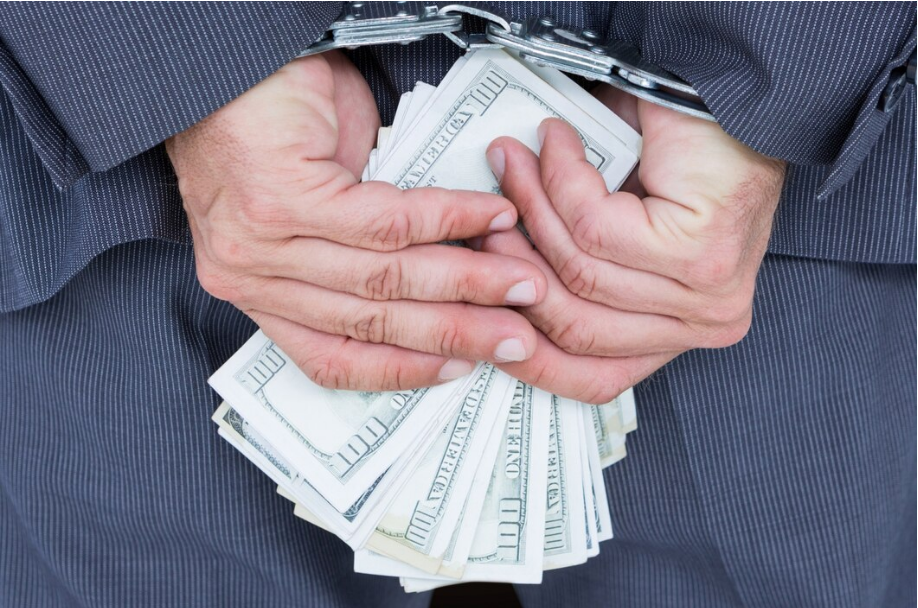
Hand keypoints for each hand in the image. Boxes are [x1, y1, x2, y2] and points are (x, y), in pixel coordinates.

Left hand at [166, 52, 546, 390]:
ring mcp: (264, 242)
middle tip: (513, 338)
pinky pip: (389, 223)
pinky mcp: (286, 199)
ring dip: (467, 282)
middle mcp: (252, 277)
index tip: (458, 369)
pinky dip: (451, 219)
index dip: (402, 370)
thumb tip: (439, 282)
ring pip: (386, 278)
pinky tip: (490, 215)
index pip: (330, 357)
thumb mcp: (313, 210)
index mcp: (256, 290)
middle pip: (372, 322)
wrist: (229, 61)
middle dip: (455, 333)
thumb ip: (360, 255)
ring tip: (519, 281)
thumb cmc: (267, 127)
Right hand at [479, 88, 784, 402]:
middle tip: (486, 217)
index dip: (530, 355)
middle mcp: (701, 324)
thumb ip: (567, 264)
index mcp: (680, 330)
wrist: (733, 93)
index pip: (596, 377)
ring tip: (513, 161)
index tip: (483, 311)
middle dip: (514, 268)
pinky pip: (595, 229)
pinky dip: (562, 181)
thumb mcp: (614, 228)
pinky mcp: (699, 253)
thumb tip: (492, 274)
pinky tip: (558, 142)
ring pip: (579, 271)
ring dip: (533, 207)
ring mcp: (706, 294)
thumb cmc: (679, 152)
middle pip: (576, 327)